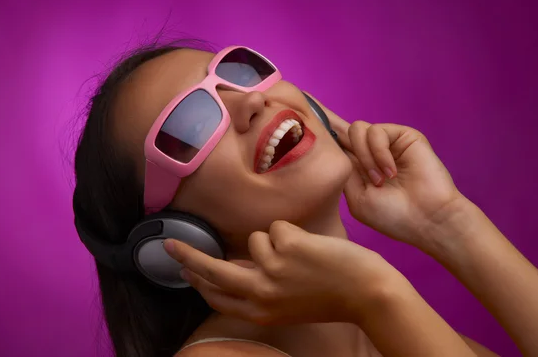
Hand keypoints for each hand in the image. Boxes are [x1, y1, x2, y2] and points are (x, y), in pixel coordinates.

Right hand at [163, 220, 403, 325]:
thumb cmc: (331, 295)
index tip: (181, 270)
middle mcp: (260, 293)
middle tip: (169, 244)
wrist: (368, 292)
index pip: (217, 296)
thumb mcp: (288, 304)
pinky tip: (314, 247)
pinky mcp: (287, 246)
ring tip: (306, 255)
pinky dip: (295, 232)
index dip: (196, 282)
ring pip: (258, 238)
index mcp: (260, 311)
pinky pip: (279, 226)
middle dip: (187, 256)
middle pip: (213, 271)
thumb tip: (236, 263)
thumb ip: (261, 288)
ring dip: (279, 240)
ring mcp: (273, 268)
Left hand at [304, 92, 467, 249]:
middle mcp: (369, 152)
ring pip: (356, 129)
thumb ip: (342, 172)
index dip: (321, 128)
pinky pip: (376, 132)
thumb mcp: (356, 198)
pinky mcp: (402, 135)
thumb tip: (328, 146)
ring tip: (379, 180)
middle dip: (331, 127)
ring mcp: (386, 143)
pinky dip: (378, 153)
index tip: (302, 109)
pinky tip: (390, 172)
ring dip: (364, 156)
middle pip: (342, 128)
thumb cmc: (393, 217)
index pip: (336, 144)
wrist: (428, 219)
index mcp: (357, 168)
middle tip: (334, 143)